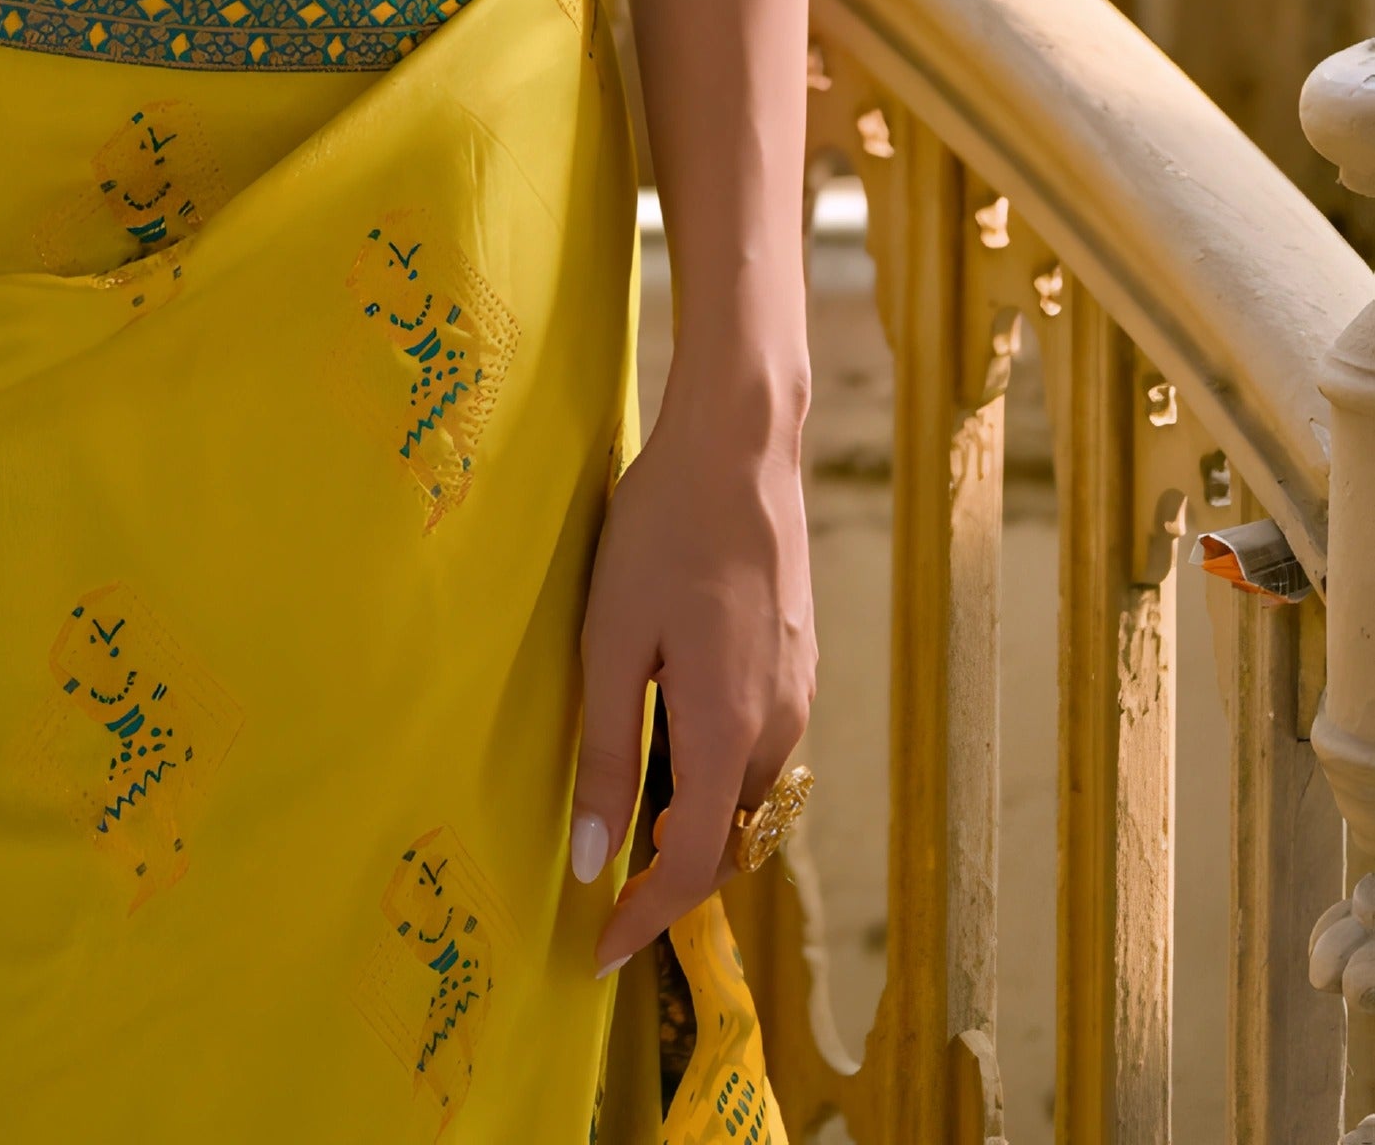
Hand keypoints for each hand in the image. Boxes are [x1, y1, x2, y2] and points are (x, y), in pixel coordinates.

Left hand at [567, 381, 814, 975]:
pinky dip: (713, 766)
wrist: (740, 444)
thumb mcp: (611, 641)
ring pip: (743, 792)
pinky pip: (756, 745)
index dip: (646, 919)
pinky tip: (669, 724)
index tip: (598, 950)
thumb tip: (594, 862)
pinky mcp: (800, 662)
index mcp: (725, 730)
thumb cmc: (662, 531)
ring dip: (691, 815)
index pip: (694, 867)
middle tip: (602, 880)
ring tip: (626, 797)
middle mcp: (776, 727)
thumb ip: (606, 755)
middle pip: (725, 837)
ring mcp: (797, 693)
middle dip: (669, 872)